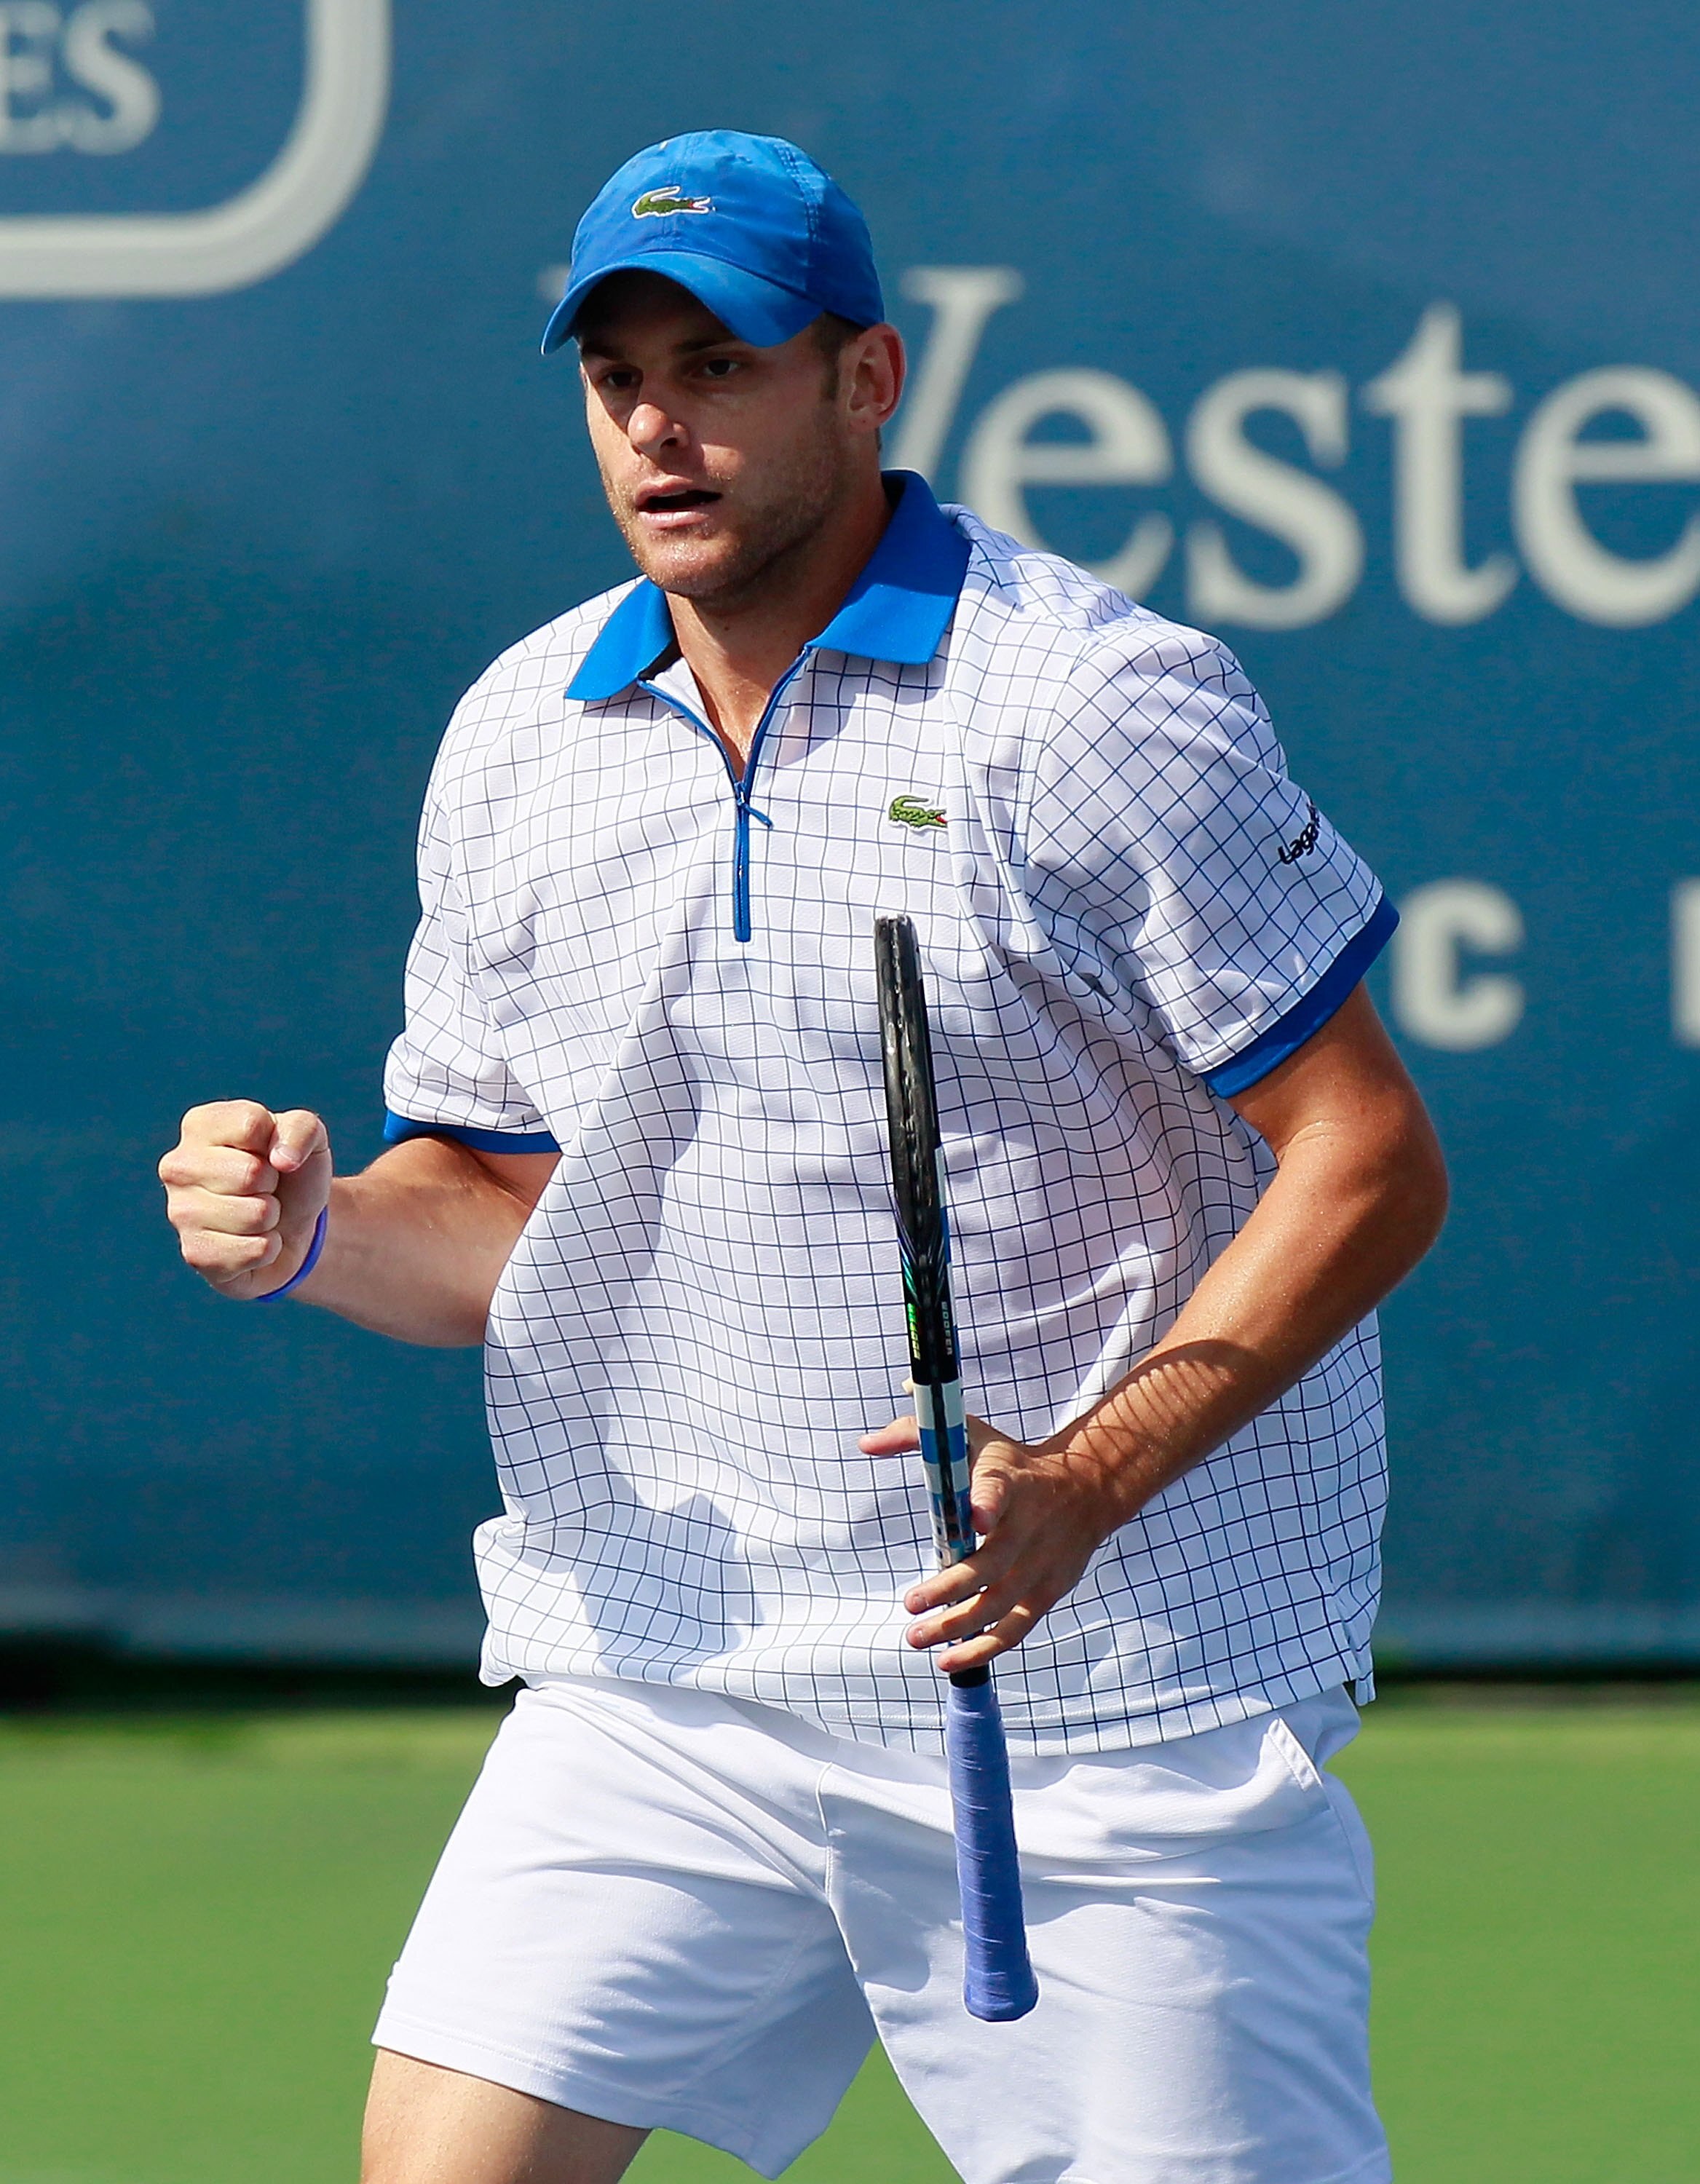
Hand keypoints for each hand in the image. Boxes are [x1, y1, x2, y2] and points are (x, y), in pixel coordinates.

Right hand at [158, 1101, 330, 1300]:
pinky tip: (252, 1240)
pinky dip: (269, 1248)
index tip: (269, 1153)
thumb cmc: (290, 1174)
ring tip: (259, 1213)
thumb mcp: (309, 1138)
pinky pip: (255, 1250)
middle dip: (272, 1184)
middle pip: (250, 1172)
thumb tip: (282, 1160)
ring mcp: (180, 1212)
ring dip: (271, 1217)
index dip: (276, 1144)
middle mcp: (178, 1166)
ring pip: (255, 1214)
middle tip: (264, 1188)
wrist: (291, 1227)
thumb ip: (302, 1128)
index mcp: (199, 1125)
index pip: (250, 1126)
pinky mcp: (195, 1254)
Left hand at [858, 1404, 1138, 1674]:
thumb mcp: (972, 1435)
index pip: (997, 1491)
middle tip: (910, 1604)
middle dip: (950, 1589)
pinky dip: (984, 1648)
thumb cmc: (1013, 1461)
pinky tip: (950, 1661)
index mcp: (1009, 1482)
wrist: (1087, 1487)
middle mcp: (1028, 1526)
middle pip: (991, 1564)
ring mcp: (1040, 1564)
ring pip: (1000, 1604)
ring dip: (958, 1626)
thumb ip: (917, 1434)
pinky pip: (1016, 1629)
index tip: (975, 1519)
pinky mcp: (1049, 1591)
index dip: (986, 1504)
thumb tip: (865, 1445)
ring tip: (916, 1637)